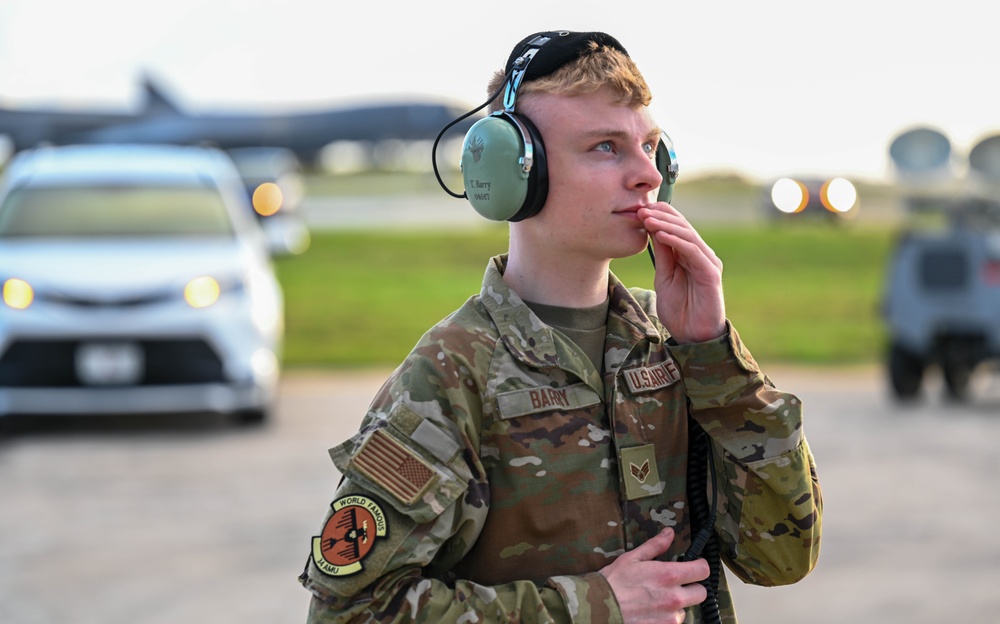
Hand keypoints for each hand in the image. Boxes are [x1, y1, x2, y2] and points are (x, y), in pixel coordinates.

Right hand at [600, 528, 709, 623]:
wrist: (599, 609)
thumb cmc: (614, 582)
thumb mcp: (633, 558)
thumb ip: (655, 546)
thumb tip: (669, 533)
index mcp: (669, 575)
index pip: (703, 571)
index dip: (700, 566)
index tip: (695, 566)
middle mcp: (674, 598)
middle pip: (701, 593)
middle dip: (692, 587)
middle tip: (677, 584)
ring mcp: (670, 617)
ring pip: (686, 609)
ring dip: (677, 605)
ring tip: (658, 600)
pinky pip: (673, 622)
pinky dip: (666, 617)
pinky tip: (652, 611)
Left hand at [637, 203, 725, 343]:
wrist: (693, 336)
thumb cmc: (679, 309)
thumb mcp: (664, 278)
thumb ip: (663, 256)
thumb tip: (653, 230)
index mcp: (690, 255)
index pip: (677, 227)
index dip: (660, 216)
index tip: (640, 210)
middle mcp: (701, 255)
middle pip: (683, 226)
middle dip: (661, 216)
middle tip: (641, 209)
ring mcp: (708, 263)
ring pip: (688, 236)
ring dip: (666, 225)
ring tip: (648, 219)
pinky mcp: (711, 273)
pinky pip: (693, 252)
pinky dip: (677, 241)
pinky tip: (662, 235)